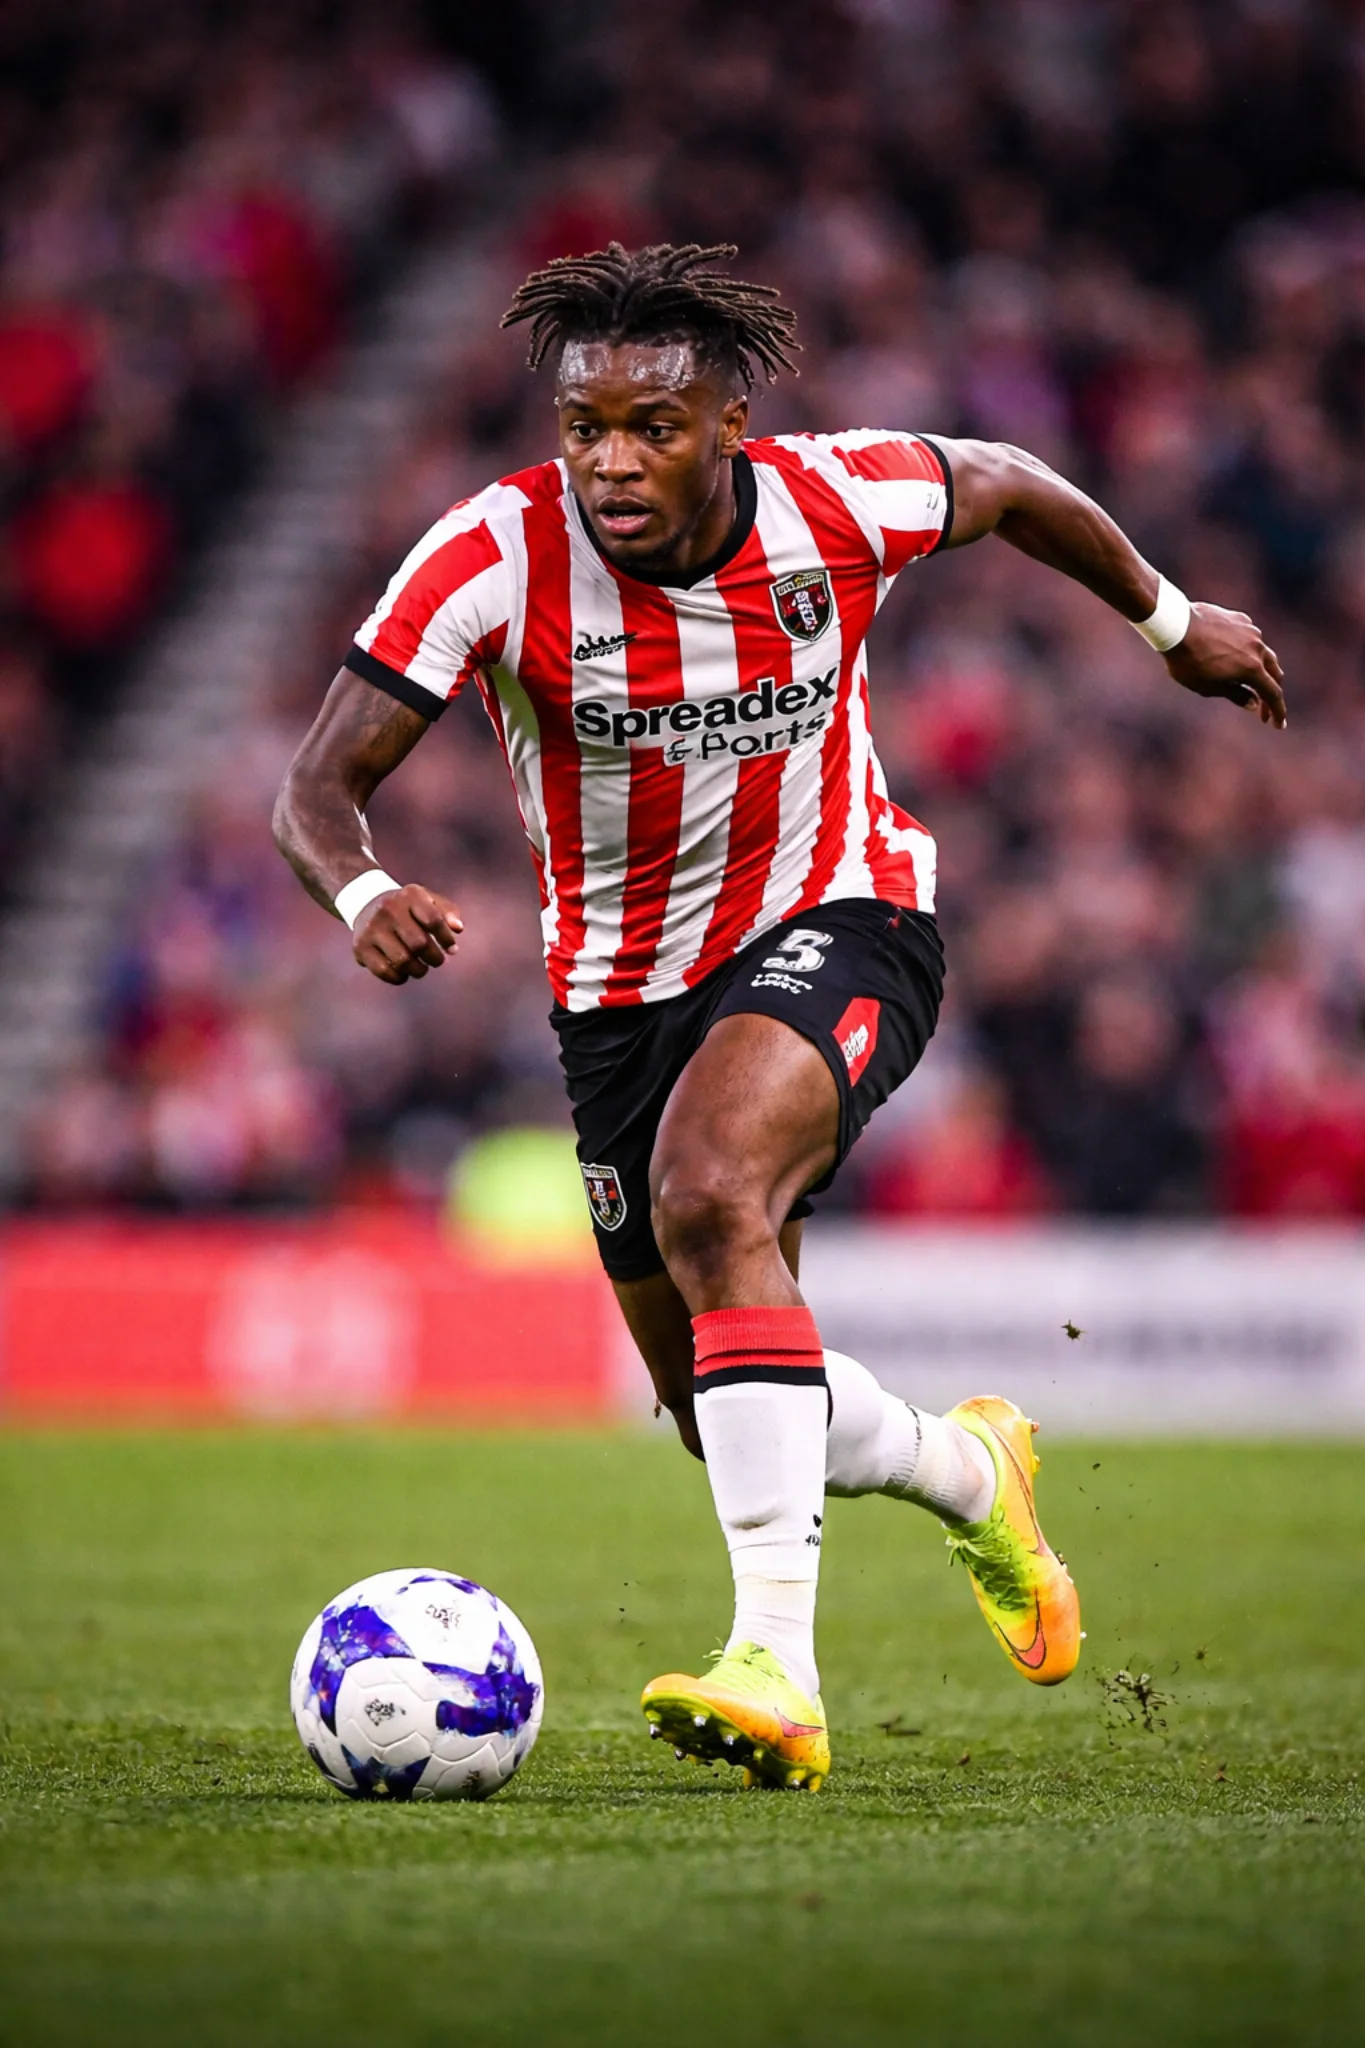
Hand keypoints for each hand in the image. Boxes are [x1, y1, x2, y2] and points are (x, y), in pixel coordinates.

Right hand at [352, 884, 462, 983]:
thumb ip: (447, 912)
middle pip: (419, 944)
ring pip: (403, 961)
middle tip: (437, 961)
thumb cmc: (407, 908)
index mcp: (409, 895)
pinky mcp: (360, 947)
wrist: (366, 903)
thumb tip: (457, 929)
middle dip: (434, 958)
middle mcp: (388, 909)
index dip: (446, 939)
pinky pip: (385, 971)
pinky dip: (399, 978)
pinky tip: (404, 973)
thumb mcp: (427, 900)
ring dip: (419, 970)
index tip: (451, 948)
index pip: (434, 920)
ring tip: (422, 968)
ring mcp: (372, 928)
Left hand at [1163, 602, 1286, 727]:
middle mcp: (1257, 648)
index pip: (1273, 693)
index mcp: (1252, 668)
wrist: (1175, 625)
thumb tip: (1254, 704)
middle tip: (1263, 708)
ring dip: (1261, 669)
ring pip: (1264, 653)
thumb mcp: (1208, 687)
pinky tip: (1236, 656)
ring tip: (1251, 682)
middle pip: (1274, 673)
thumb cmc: (1188, 661)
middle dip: (1271, 692)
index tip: (1279, 724)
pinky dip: (1248, 651)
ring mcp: (1250, 631)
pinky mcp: (1241, 619)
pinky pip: (1250, 638)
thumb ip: (1235, 694)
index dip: (1277, 711)